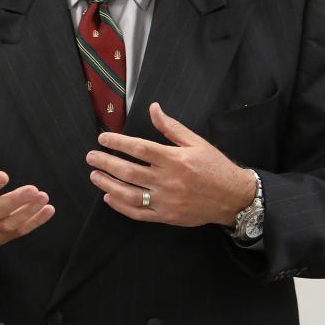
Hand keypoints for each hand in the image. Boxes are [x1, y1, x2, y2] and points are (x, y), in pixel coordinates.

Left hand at [85, 102, 255, 226]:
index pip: (138, 148)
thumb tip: (154, 108)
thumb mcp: (196, 142)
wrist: (233, 197)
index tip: (103, 139)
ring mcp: (165, 200)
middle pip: (128, 171)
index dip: (117, 142)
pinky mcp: (166, 216)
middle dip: (105, 163)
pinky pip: (138, 213)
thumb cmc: (215, 167)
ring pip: (129, 194)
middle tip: (91, 157)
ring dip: (108, 184)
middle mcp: (167, 180)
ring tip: (94, 176)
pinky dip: (121, 207)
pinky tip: (109, 198)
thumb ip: (171, 127)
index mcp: (174, 159)